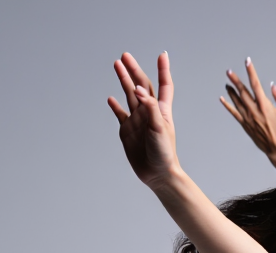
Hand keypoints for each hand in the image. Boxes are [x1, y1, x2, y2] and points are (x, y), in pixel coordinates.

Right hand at [107, 52, 180, 187]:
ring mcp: (137, 120)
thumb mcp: (159, 128)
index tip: (162, 55)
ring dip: (123, 80)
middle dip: (134, 70)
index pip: (163, 85)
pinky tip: (111, 98)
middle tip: (125, 56)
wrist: (158, 174)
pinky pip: (120, 114)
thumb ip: (150, 108)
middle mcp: (148, 112)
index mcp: (161, 110)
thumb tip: (139, 89)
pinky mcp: (127, 131)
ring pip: (129, 95)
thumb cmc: (164, 152)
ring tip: (116, 65)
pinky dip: (115, 106)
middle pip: (141, 85)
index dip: (163, 70)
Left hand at [221, 57, 275, 181]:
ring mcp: (248, 118)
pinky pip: (234, 113)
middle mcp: (254, 110)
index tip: (247, 62)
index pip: (256, 84)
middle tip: (229, 71)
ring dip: (231, 91)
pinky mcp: (245, 125)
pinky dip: (227, 105)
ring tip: (227, 83)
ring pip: (237, 101)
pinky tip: (222, 99)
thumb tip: (273, 87)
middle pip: (243, 91)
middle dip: (235, 80)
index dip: (251, 71)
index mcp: (265, 105)